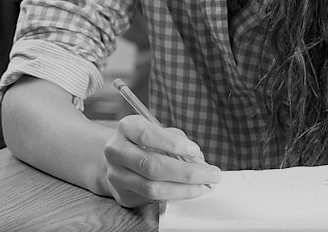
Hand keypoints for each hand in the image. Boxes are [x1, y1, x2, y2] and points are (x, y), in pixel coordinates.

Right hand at [102, 115, 220, 207]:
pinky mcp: (122, 195)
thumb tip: (199, 162)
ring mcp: (116, 175)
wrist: (118, 158)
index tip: (195, 151)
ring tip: (204, 186)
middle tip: (211, 174)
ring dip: (183, 190)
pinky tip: (189, 191)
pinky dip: (174, 196)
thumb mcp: (159, 131)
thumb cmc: (146, 142)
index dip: (172, 144)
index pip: (147, 135)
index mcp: (126, 127)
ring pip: (152, 188)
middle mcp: (116, 151)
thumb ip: (178, 141)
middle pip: (151, 165)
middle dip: (186, 172)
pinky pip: (152, 199)